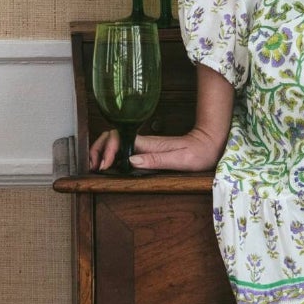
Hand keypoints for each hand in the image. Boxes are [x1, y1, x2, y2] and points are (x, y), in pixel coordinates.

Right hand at [88, 125, 226, 173]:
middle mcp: (144, 142)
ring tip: (96, 166)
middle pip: (112, 137)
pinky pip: (123, 148)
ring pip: (115, 142)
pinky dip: (111, 154)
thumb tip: (132, 159)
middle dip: (98, 148)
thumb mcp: (180, 159)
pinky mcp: (146, 150)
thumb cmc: (199, 153)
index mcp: (149, 144)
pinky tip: (109, 165)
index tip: (105, 166)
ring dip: (102, 151)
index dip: (108, 150)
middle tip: (93, 166)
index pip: (119, 138)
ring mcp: (144, 145)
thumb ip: (156, 159)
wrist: (210, 144)